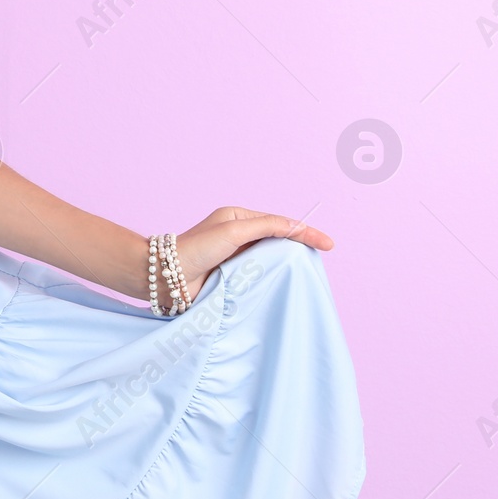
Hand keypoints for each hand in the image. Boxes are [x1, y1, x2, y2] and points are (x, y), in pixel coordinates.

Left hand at [168, 207, 333, 304]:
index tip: (329, 244)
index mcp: (238, 217)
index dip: (305, 231)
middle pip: (277, 238)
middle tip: (323, 256)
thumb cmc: (197, 248)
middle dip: (300, 245)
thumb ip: (266, 226)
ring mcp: (236, 254)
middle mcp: (238, 233)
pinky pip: (261, 273)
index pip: (279, 222)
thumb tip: (295, 228)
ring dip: (288, 262)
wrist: (168, 276)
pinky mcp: (233, 273)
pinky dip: (275, 275)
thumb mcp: (234, 230)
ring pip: (270, 256)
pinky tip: (286, 281)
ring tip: (309, 269)